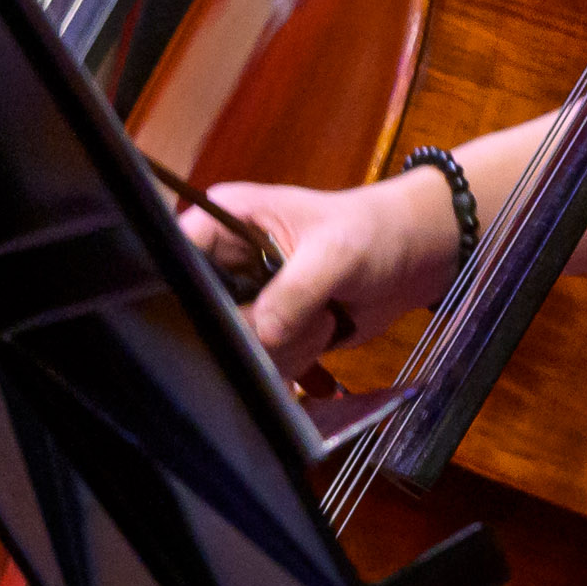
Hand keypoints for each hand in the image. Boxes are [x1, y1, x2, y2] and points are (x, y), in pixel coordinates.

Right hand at [184, 173, 461, 370]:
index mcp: (222, 220)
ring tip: (324, 317)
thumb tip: (260, 333)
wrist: (414, 257)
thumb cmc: (376, 231)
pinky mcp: (262, 331)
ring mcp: (241, 299)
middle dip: (251, 331)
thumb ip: (295, 290)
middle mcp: (222, 261)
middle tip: (305, 315)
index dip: (187, 294)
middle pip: (196, 317)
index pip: (172, 259)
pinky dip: (293, 361)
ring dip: (283, 347)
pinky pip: (256, 365)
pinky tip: (324, 334)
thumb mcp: (336, 252)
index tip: (230, 313)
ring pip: (229, 350)